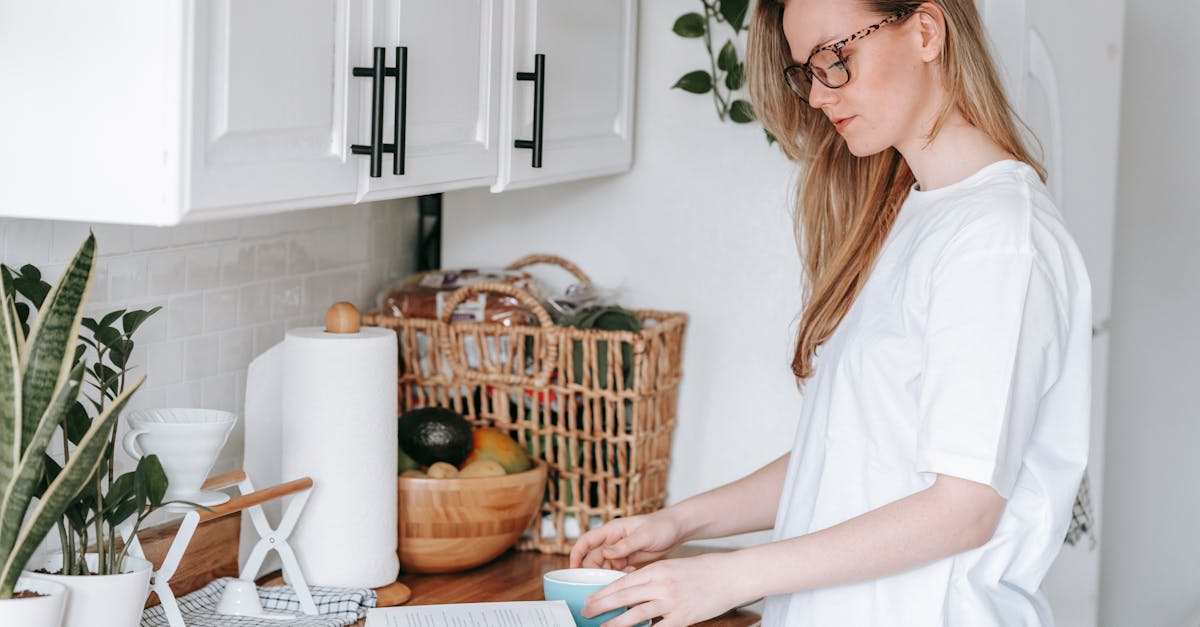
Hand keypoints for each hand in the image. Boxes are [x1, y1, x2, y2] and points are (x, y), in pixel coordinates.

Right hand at [569, 512, 682, 571]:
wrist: (676, 529)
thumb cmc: (660, 526)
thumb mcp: (643, 535)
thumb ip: (624, 545)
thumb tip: (606, 553)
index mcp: (612, 530)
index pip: (587, 540)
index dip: (577, 553)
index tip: (573, 567)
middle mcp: (612, 541)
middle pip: (593, 557)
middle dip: (593, 570)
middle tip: (600, 582)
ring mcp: (619, 551)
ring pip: (604, 566)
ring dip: (607, 574)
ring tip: (617, 579)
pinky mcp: (627, 559)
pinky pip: (616, 570)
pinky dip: (619, 575)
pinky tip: (629, 574)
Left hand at [581, 553, 752, 626]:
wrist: (732, 574)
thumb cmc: (705, 570)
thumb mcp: (673, 567)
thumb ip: (653, 578)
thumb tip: (632, 591)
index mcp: (657, 569)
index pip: (623, 582)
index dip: (603, 593)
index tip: (590, 599)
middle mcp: (661, 584)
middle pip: (623, 596)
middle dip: (601, 606)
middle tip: (586, 613)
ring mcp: (672, 601)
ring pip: (635, 614)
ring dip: (616, 623)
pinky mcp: (684, 617)